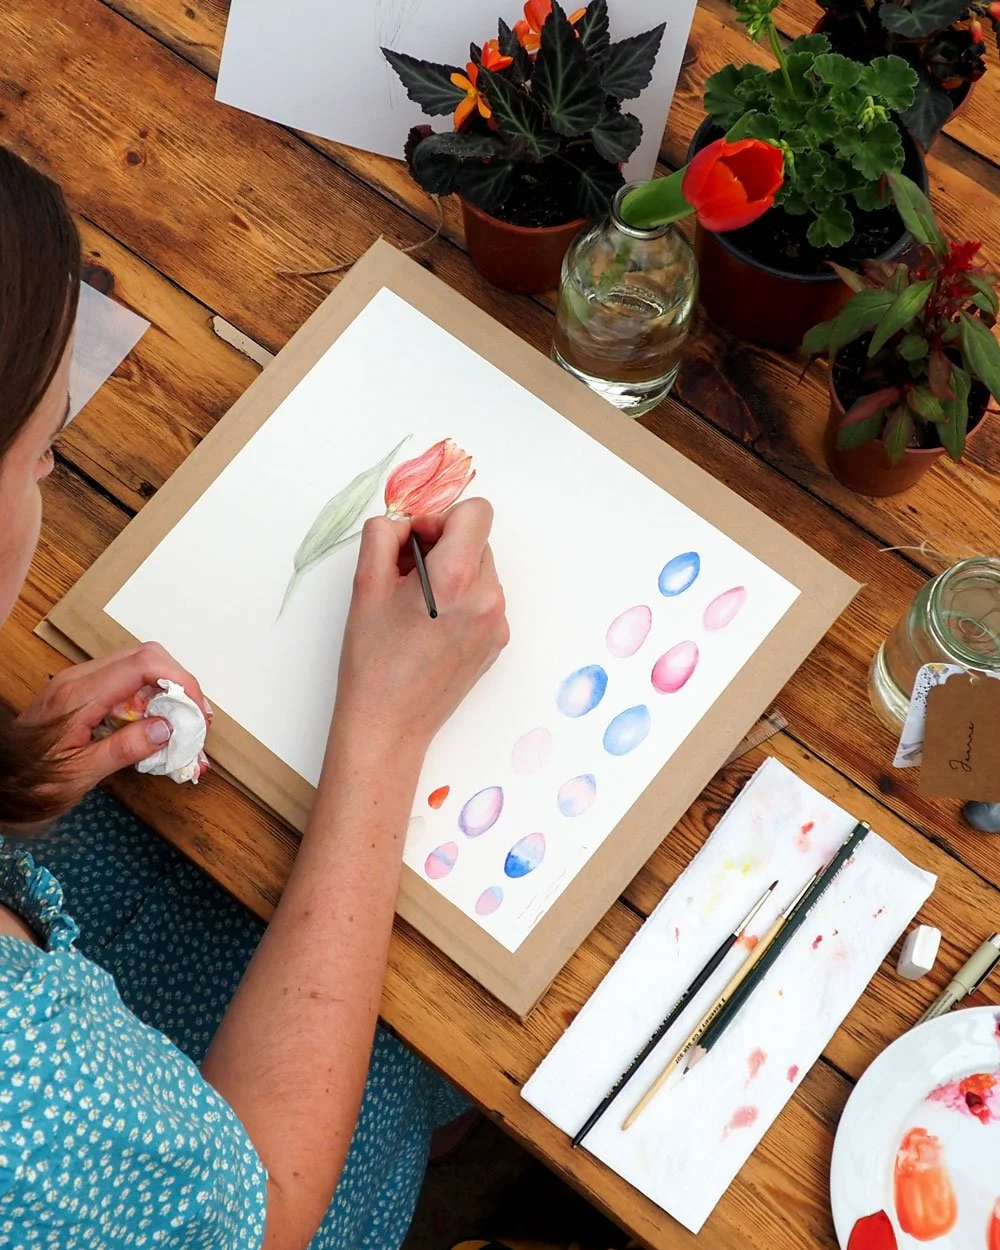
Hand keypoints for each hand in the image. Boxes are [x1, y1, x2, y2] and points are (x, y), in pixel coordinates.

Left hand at [19, 642, 211, 808]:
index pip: (143, 666)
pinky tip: (156, 725)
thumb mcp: (80, 774)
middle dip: (179, 682)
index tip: (196, 711)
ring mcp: (79, 682)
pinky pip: (124, 680)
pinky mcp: (81, 691)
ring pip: (137, 665)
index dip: (180, 681)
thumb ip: (125, 748)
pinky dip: (149, 696)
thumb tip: (167, 729)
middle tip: (195, 717)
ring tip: (182, 723)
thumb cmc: (30, 782)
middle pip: (145, 656)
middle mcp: (80, 679)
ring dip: (166, 689)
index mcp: (80, 696)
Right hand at [332, 498, 508, 757]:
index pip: (476, 512)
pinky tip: (431, 626)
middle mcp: (489, 598)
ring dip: (452, 573)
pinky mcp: (498, 642)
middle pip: (477, 540)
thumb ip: (385, 535)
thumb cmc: (372, 660)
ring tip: (416, 605)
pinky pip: (484, 599)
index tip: (416, 542)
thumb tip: (405, 524)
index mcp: (457, 578)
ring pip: (481, 570)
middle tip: (404, 576)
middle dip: (443, 547)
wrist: (389, 724)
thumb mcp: (365, 584)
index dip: (441, 518)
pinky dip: (461, 599)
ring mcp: (498, 622)